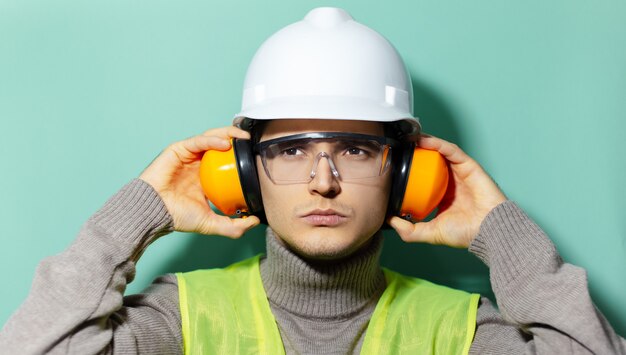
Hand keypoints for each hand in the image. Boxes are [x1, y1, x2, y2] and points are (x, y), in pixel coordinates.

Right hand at [139, 126, 259, 237]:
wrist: (154, 212)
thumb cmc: (176, 216)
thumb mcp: (211, 223)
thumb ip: (233, 226)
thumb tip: (255, 221)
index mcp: (207, 177)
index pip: (227, 160)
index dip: (241, 156)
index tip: (256, 157)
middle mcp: (199, 163)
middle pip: (221, 144)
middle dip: (237, 139)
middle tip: (251, 141)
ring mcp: (188, 156)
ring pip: (211, 138)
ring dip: (227, 134)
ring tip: (241, 138)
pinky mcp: (178, 150)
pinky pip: (198, 141)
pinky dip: (212, 140)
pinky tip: (224, 143)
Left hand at [388, 134, 506, 247]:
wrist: (488, 230)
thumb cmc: (465, 233)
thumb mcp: (430, 232)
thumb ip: (409, 230)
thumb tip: (389, 221)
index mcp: (442, 195)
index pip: (423, 178)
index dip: (410, 170)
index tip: (394, 166)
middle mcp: (451, 182)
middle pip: (430, 162)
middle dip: (416, 153)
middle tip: (400, 147)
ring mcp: (460, 172)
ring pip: (440, 153)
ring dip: (424, 143)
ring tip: (408, 138)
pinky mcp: (469, 166)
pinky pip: (451, 151)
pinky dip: (438, 144)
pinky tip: (424, 140)